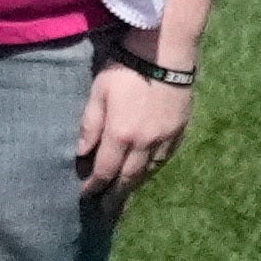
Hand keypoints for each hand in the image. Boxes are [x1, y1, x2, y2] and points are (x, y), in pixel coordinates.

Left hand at [78, 60, 194, 210]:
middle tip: (105, 210)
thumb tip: (81, 153)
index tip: (84, 195)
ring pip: (148, 172)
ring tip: (124, 196)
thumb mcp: (99, 91)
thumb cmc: (126, 66)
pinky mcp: (180, 130)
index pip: (104, 171)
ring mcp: (165, 138)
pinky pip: (165, 159)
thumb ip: (90, 124)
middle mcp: (144, 143)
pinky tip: (146, 172)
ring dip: (134, 185)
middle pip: (127, 178)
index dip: (93, 186)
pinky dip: (152, 170)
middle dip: (114, 196)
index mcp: (120, 135)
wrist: (166, 49)